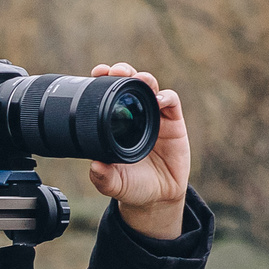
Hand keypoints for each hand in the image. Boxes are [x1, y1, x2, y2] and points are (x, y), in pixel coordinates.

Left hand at [84, 63, 190, 241]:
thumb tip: (94, 167)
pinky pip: (171, 103)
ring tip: (138, 78)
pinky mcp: (174, 123)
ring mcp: (155, 117)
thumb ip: (104, 177)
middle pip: (130, 84)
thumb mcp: (114, 184)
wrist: (157, 198)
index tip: (96, 72)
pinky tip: (158, 99)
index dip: (104, 81)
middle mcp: (135, 116)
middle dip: (123, 72)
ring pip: (151, 88)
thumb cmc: (132, 186)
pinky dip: (166, 97)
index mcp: (116, 123)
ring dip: (144, 79)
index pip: (109, 94)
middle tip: (115, 70)